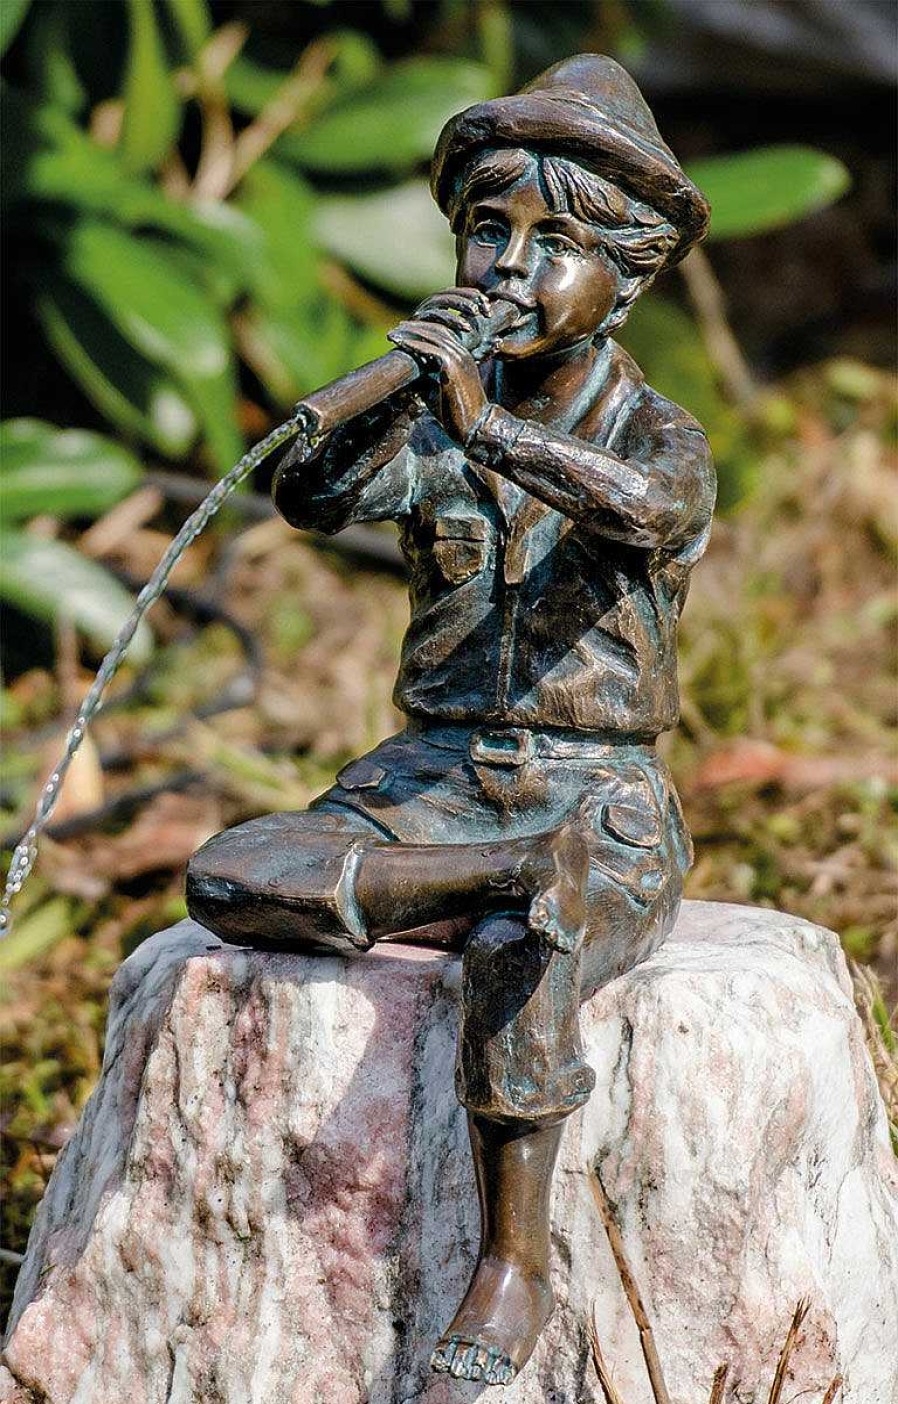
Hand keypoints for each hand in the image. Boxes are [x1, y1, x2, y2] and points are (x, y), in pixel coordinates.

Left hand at [388, 288, 490, 445]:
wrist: (475, 426)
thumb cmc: (458, 415)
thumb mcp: (438, 394)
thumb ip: (427, 383)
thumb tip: (409, 380)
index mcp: (463, 358)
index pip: (443, 334)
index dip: (423, 330)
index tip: (404, 332)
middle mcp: (463, 353)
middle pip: (437, 329)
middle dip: (415, 327)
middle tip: (396, 329)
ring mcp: (459, 358)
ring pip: (433, 336)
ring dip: (410, 333)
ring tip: (392, 334)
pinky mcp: (452, 366)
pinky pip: (430, 349)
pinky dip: (413, 344)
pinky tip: (400, 344)